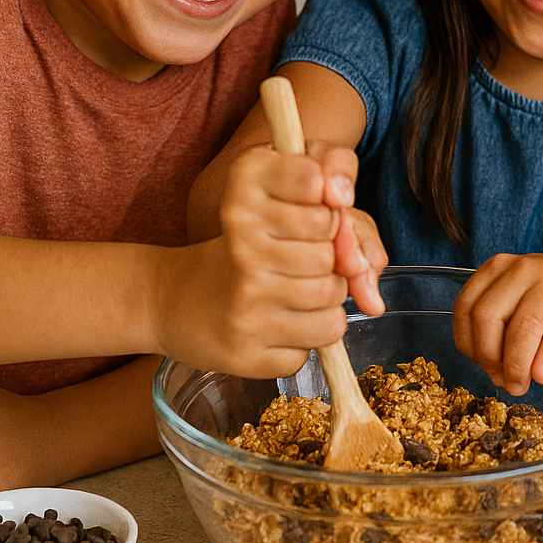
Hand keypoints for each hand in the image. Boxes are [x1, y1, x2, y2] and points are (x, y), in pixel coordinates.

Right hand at [158, 142, 385, 377]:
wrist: (182, 300)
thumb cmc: (256, 243)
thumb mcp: (291, 194)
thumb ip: (343, 203)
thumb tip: (360, 263)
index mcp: (244, 191)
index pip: (321, 190)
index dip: (330, 206)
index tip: (313, 210)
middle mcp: (240, 244)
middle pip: (332, 254)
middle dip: (329, 260)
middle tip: (300, 260)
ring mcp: (243, 302)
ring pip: (332, 303)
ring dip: (325, 300)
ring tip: (295, 291)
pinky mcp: (245, 352)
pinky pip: (314, 346)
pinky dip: (306, 336)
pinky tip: (279, 322)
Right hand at [452, 252, 542, 395]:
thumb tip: (539, 375)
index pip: (522, 328)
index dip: (514, 364)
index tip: (517, 387)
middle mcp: (523, 270)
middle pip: (487, 318)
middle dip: (491, 358)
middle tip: (505, 379)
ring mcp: (501, 266)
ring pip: (468, 311)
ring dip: (475, 348)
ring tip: (495, 367)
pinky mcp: (486, 270)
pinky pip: (462, 304)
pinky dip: (466, 333)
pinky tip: (483, 349)